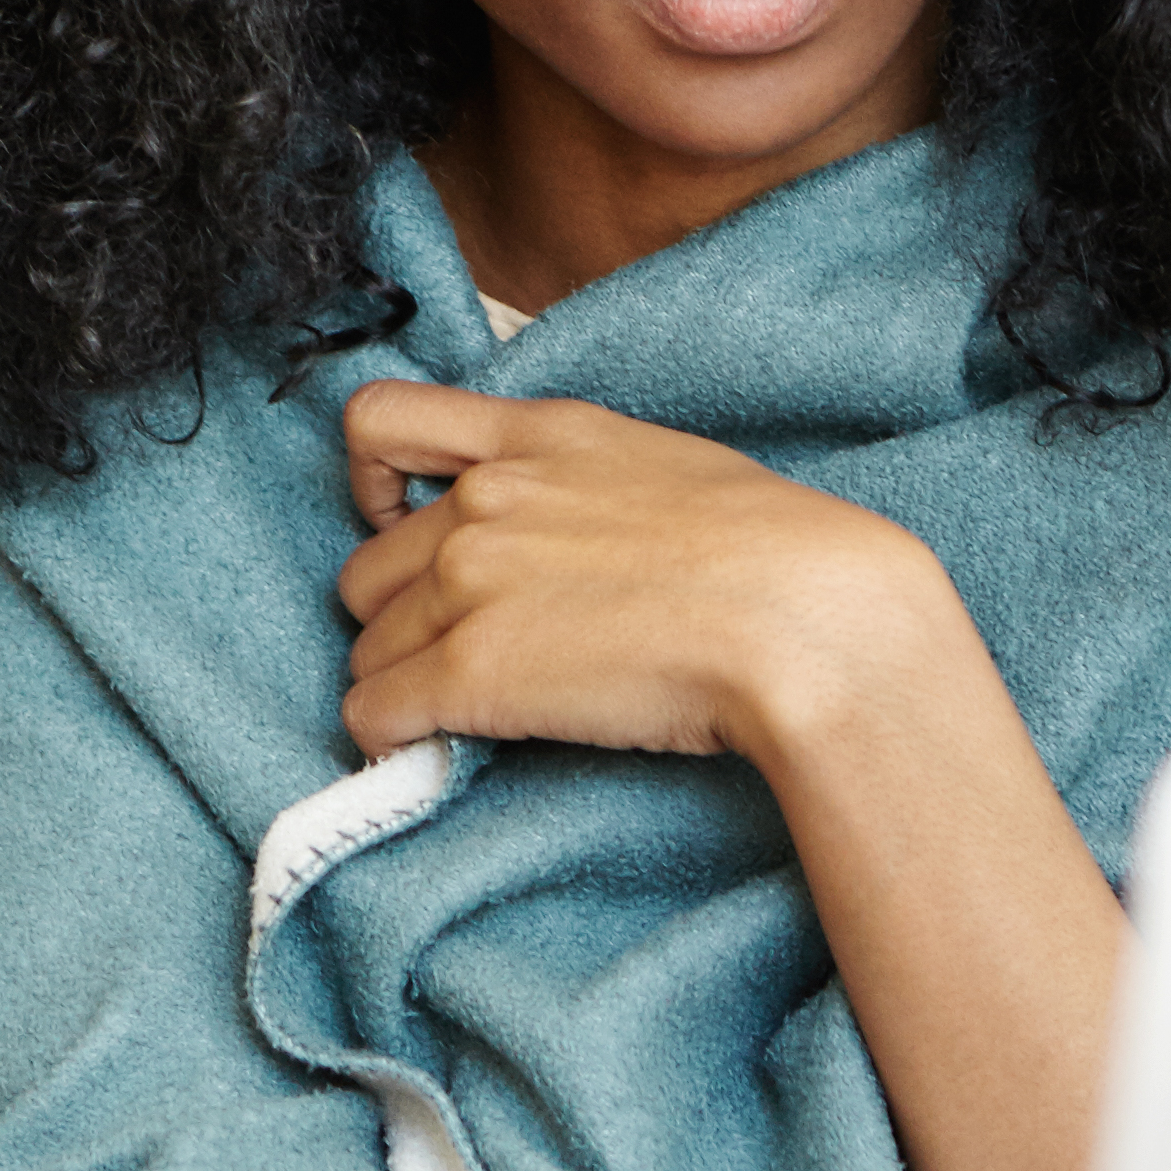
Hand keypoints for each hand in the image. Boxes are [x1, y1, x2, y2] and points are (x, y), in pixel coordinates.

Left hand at [334, 381, 957, 767]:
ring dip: (403, 681)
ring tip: (467, 710)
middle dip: (401, 615)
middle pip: (367, 569)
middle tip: (460, 653)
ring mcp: (469, 583)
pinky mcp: (470, 672)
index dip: (370, 484)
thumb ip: (584, 481)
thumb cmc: (770, 553)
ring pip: (368, 647)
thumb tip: (567, 536)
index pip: (379, 421)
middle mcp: (485, 500)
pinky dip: (393, 736)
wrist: (803, 617)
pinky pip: (374, 712)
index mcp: (535, 438)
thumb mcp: (666, 466)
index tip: (399, 523)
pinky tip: (436, 748)